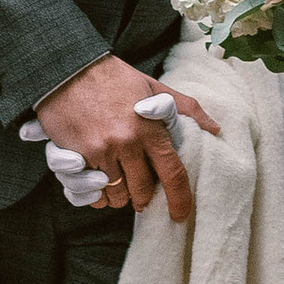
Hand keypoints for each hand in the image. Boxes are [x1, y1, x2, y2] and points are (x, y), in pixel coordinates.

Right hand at [31, 57, 218, 219]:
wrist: (67, 68)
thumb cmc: (114, 77)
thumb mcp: (153, 87)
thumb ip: (186, 108)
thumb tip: (215, 127)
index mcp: (149, 128)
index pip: (172, 174)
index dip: (180, 199)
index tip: (180, 214)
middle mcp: (125, 143)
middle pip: (143, 191)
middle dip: (144, 198)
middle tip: (142, 193)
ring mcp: (99, 152)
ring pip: (116, 196)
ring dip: (119, 196)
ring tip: (119, 183)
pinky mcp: (74, 157)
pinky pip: (89, 193)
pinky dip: (95, 195)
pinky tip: (98, 184)